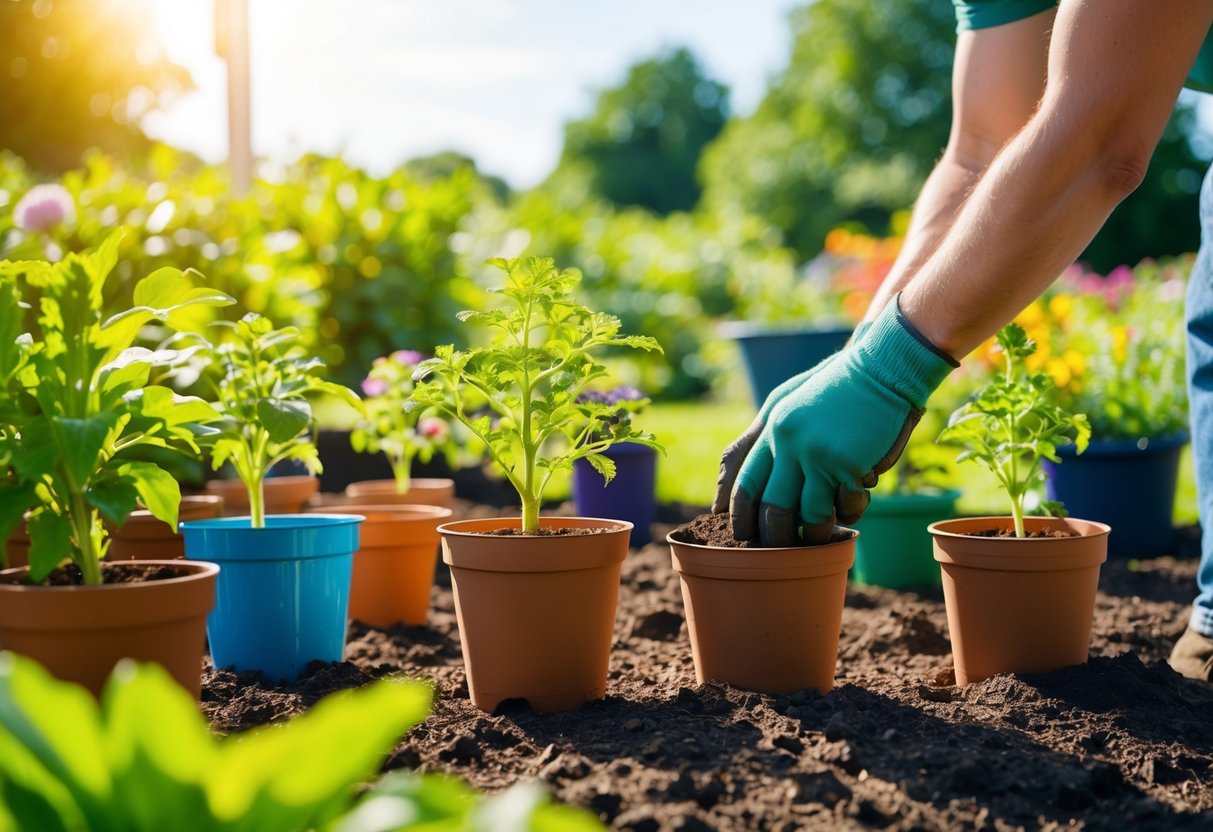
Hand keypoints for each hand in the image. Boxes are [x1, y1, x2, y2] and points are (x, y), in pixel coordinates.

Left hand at [723, 297, 956, 545]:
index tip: (740, 535)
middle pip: (770, 508)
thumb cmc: (838, 387)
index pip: (743, 481)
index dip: (738, 514)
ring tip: (819, 535)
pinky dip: (850, 511)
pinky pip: (845, 506)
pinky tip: (855, 498)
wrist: (881, 369)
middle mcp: (787, 442)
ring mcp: (817, 454)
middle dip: (774, 536)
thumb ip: (768, 436)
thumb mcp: (790, 401)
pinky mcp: (848, 464)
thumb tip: (740, 476)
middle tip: (779, 549)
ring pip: (808, 517)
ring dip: (815, 534)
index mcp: (772, 427)